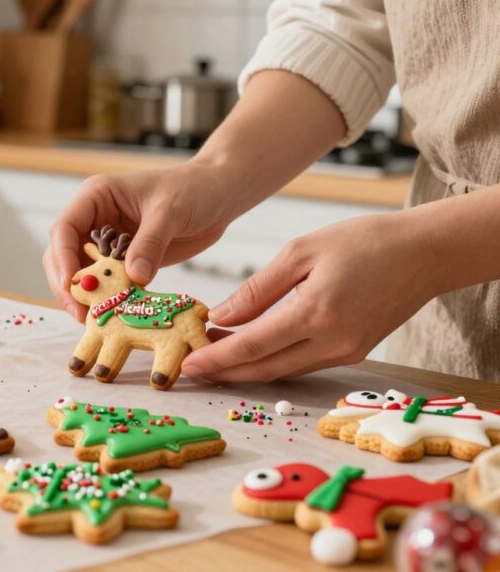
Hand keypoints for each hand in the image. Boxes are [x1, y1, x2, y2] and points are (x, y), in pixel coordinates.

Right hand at [43, 161, 238, 320]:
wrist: (217, 195)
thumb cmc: (192, 189)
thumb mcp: (170, 212)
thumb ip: (150, 243)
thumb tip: (134, 277)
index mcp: (96, 197)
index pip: (65, 229)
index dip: (63, 259)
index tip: (71, 286)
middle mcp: (95, 219)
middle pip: (64, 255)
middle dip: (68, 285)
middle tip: (80, 314)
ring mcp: (107, 241)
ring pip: (82, 272)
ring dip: (85, 296)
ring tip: (94, 320)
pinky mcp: (123, 259)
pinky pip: (107, 282)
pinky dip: (106, 298)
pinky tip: (112, 314)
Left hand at [180, 212, 445, 380]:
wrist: (425, 253)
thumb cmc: (364, 241)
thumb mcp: (301, 252)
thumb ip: (258, 289)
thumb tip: (221, 316)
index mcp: (316, 313)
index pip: (253, 346)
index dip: (216, 359)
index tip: (187, 364)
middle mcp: (332, 342)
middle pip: (264, 368)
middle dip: (224, 371)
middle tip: (190, 367)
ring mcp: (345, 352)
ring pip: (283, 370)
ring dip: (245, 368)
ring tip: (212, 355)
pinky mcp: (353, 353)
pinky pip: (302, 363)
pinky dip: (272, 360)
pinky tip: (250, 349)